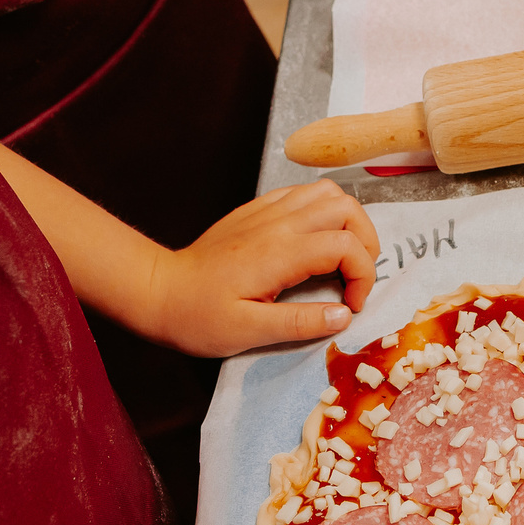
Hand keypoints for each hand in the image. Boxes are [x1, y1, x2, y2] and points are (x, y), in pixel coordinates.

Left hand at [143, 181, 377, 357]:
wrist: (159, 290)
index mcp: (280, 252)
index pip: (347, 245)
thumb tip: (343, 315)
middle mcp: (278, 223)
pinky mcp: (256, 210)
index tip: (350, 305)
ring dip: (346, 222)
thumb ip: (300, 323)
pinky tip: (312, 242)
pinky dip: (321, 212)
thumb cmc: (199, 316)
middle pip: (346, 208)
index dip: (363, 276)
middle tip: (354, 278)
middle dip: (364, 242)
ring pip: (328, 192)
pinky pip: (302, 193)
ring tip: (340, 257)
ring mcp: (266, 211)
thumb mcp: (249, 332)